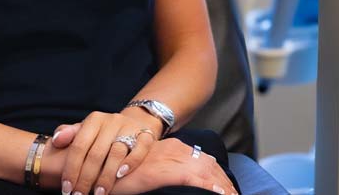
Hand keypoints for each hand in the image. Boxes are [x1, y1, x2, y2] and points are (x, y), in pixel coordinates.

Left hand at [50, 111, 159, 194]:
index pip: (79, 146)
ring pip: (117, 152)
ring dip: (106, 176)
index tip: (66, 188)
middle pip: (96, 153)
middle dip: (86, 179)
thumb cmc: (103, 134)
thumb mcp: (85, 130)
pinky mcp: (146, 134)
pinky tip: (120, 175)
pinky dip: (131, 162)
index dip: (71, 169)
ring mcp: (130, 127)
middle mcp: (112, 121)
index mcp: (94, 120)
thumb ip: (69, 134)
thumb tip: (56, 140)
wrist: (134, 124)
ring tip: (98, 193)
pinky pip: (141, 148)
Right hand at [111, 138, 237, 194]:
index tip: (227, 186)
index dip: (217, 174)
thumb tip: (174, 181)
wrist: (104, 165)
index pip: (203, 160)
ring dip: (221, 185)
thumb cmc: (123, 170)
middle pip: (209, 165)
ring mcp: (173, 159)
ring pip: (207, 171)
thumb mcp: (148, 168)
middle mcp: (177, 150)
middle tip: (235, 194)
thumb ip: (163, 171)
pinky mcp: (167, 171)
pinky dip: (209, 187)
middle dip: (224, 181)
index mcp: (174, 148)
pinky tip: (219, 194)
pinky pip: (195, 179)